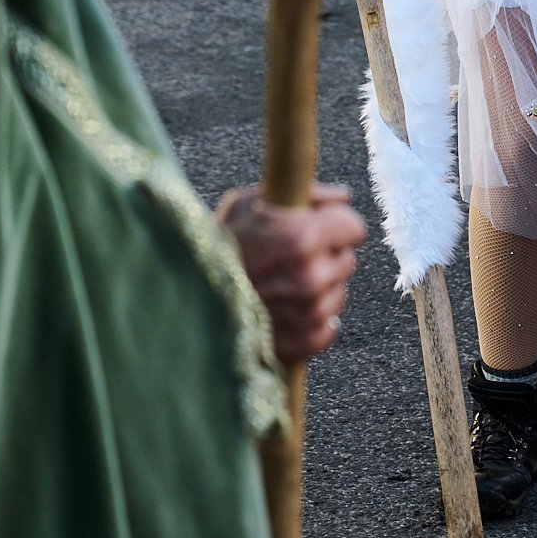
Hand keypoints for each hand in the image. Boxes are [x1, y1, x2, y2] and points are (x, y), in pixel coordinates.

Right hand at [218, 183, 367, 360]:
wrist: (182, 303)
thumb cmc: (215, 247)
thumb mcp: (249, 204)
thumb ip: (304, 195)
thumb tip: (343, 197)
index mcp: (303, 237)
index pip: (354, 226)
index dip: (336, 223)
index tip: (320, 226)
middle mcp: (312, 276)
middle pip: (347, 259)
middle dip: (326, 255)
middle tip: (290, 257)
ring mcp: (309, 312)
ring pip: (338, 292)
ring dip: (319, 288)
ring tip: (281, 285)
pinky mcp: (304, 341)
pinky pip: (328, 326)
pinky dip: (312, 319)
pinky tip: (284, 311)